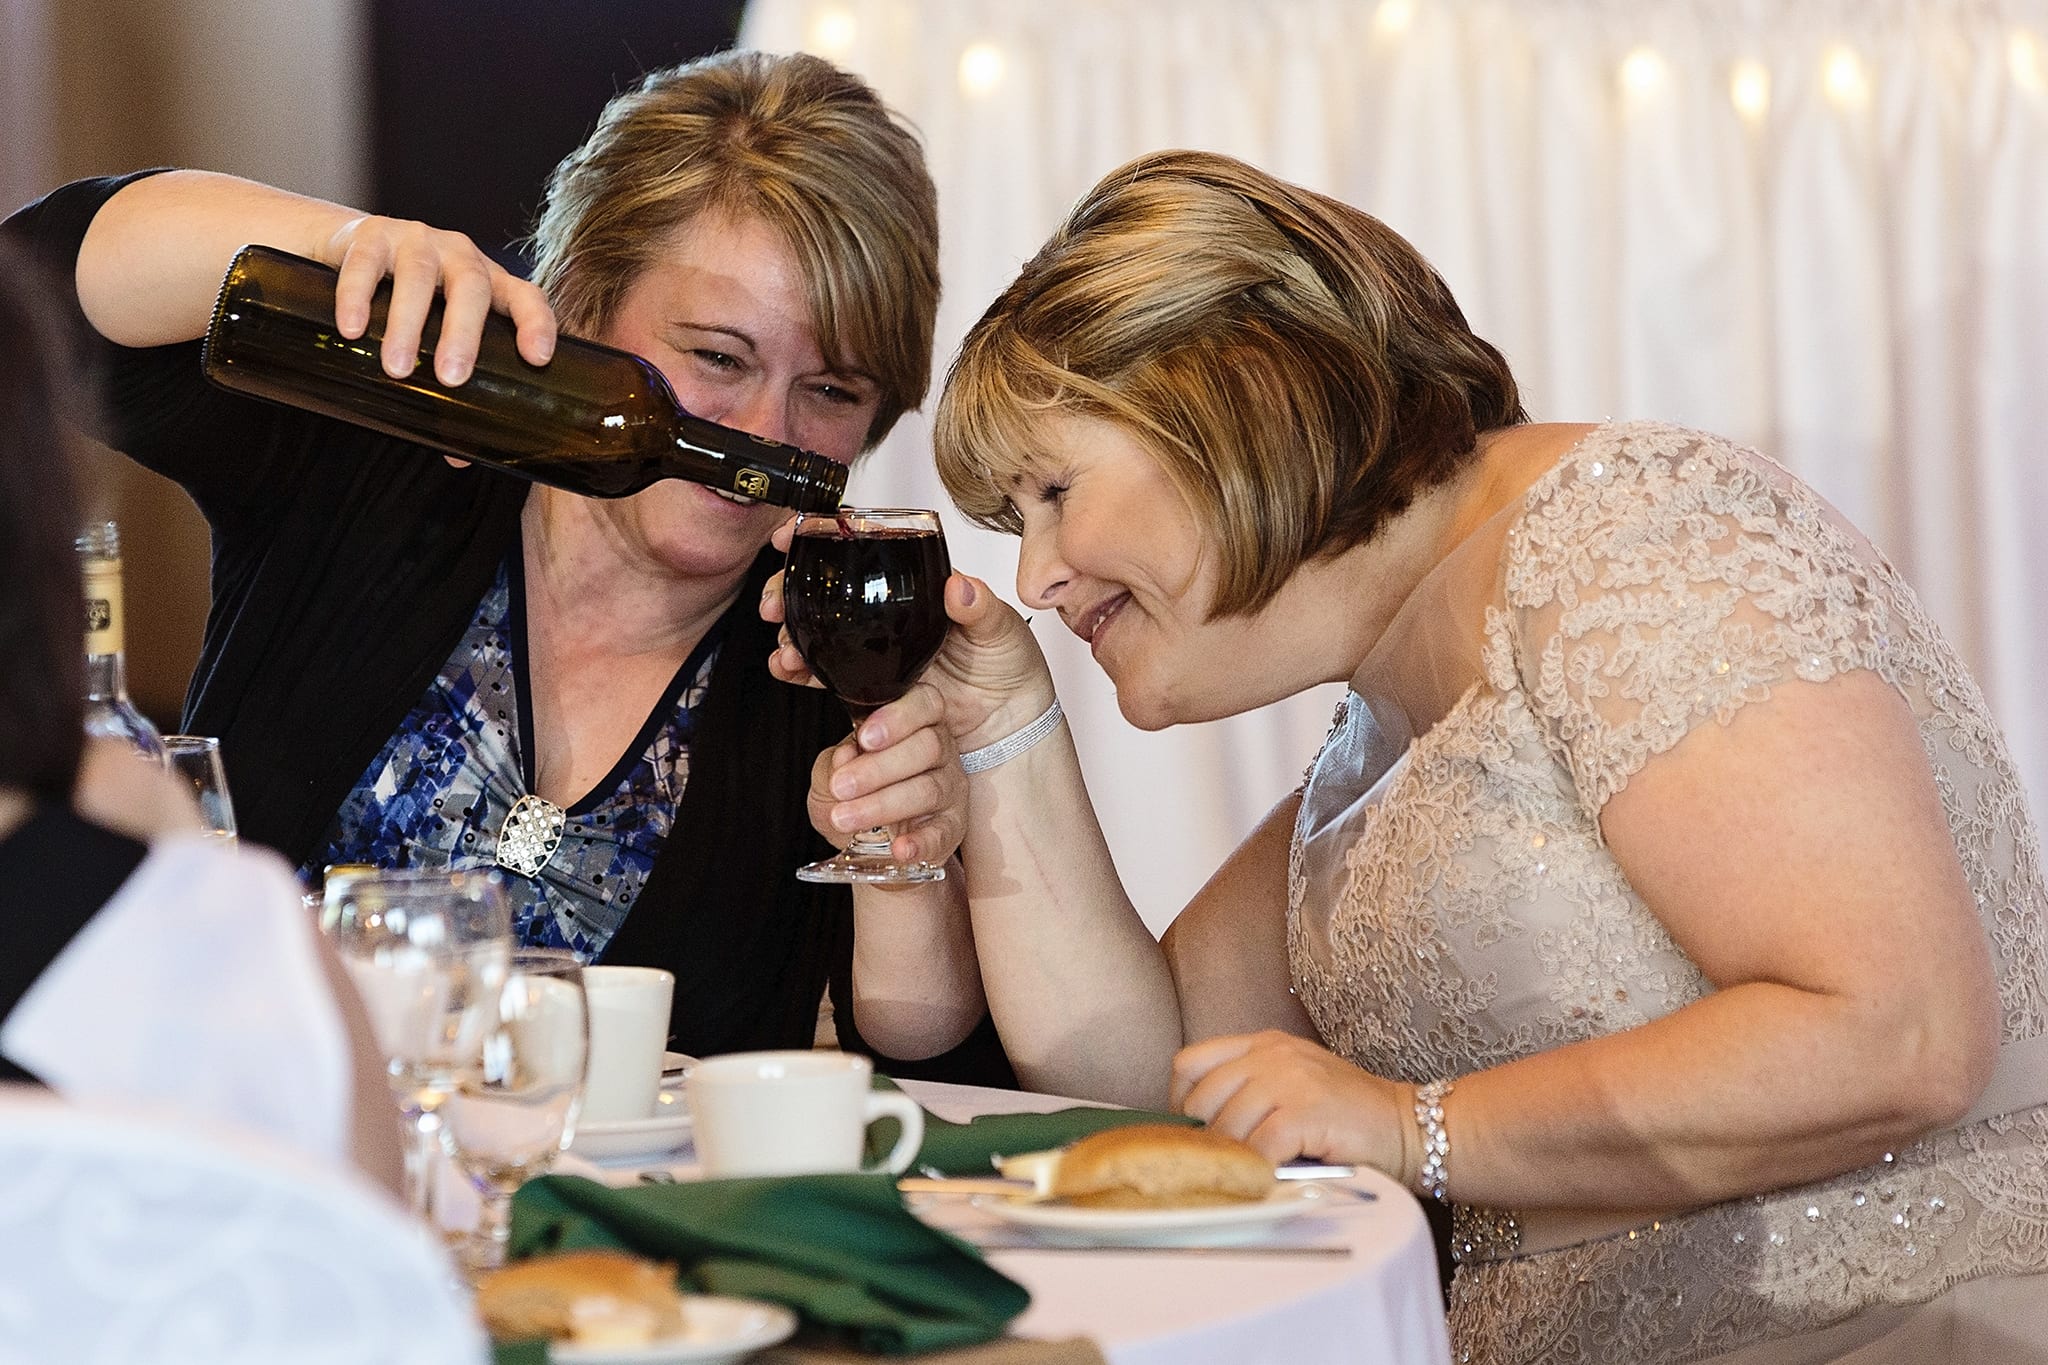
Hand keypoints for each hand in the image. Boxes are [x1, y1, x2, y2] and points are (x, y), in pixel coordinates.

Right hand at [322, 215, 555, 385]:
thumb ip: (453, 376)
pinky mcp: (370, 235)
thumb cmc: (411, 300)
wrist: (350, 249)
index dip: (536, 323)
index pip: (525, 296)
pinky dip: (357, 298)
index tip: (538, 358)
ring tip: (397, 369)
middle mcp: (459, 255)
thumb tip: (459, 453)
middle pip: (471, 288)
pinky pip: (365, 265)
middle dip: (463, 334)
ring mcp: (416, 240)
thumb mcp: (440, 328)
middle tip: (451, 378)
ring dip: (407, 326)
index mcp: (489, 281)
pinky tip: (352, 330)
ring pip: (417, 278)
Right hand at [762, 520, 1057, 750]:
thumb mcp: (1002, 630)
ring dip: (791, 633)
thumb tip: (959, 586)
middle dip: (789, 590)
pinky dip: (803, 671)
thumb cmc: (1010, 665)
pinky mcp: (872, 683)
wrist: (1009, 722)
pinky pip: (828, 672)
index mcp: (916, 584)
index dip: (819, 536)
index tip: (788, 537)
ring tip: (783, 648)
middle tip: (773, 605)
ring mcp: (877, 645)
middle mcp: (889, 610)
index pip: (861, 547)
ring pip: (819, 629)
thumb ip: (981, 607)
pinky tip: (789, 670)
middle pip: (826, 587)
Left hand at [804, 682, 967, 865]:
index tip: (865, 738)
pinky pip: (943, 833)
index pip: (924, 704)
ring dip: (884, 805)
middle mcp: (941, 750)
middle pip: (927, 747)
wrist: (866, 840)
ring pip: (929, 789)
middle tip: (841, 786)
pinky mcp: (952, 827)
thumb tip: (845, 757)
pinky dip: (920, 842)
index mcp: (916, 722)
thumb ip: (833, 763)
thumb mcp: (831, 772)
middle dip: (878, 768)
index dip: (898, 718)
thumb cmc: (854, 792)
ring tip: (846, 818)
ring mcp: (950, 788)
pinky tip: (899, 848)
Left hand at [1171, 1030, 1411, 1175]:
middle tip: (1223, 1163)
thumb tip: (1201, 1128)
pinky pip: (1258, 1148)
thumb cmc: (1352, 1116)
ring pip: (1227, 1126)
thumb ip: (1252, 1090)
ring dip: (1235, 1158)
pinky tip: (1270, 1178)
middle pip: (1203, 1098)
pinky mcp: (1305, 1111)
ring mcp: (1289, 1079)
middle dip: (1208, 1138)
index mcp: (1264, 1044)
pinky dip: (1258, 1170)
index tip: (1194, 1131)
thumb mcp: (1294, 1084)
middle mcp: (1272, 1054)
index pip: (1191, 1063)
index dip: (1182, 1102)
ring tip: (1249, 1173)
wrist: (1410, 1127)